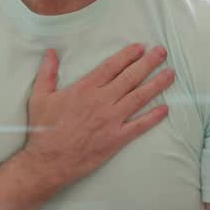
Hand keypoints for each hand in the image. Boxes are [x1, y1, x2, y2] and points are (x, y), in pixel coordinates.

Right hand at [23, 43, 173, 187]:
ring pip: (139, 97)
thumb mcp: (39, 97)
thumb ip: (47, 73)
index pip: (112, 66)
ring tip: (170, 73)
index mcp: (85, 88)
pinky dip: (154, 117)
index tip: (141, 46)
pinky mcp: (116, 139)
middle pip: (130, 77)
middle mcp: (102, 101)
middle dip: (148, 62)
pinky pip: (140, 126)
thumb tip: (51, 51)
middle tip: (162, 52)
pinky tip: (165, 109)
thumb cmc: (43, 130)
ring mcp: (111, 120)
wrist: (47, 162)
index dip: (128, 55)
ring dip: (157, 84)